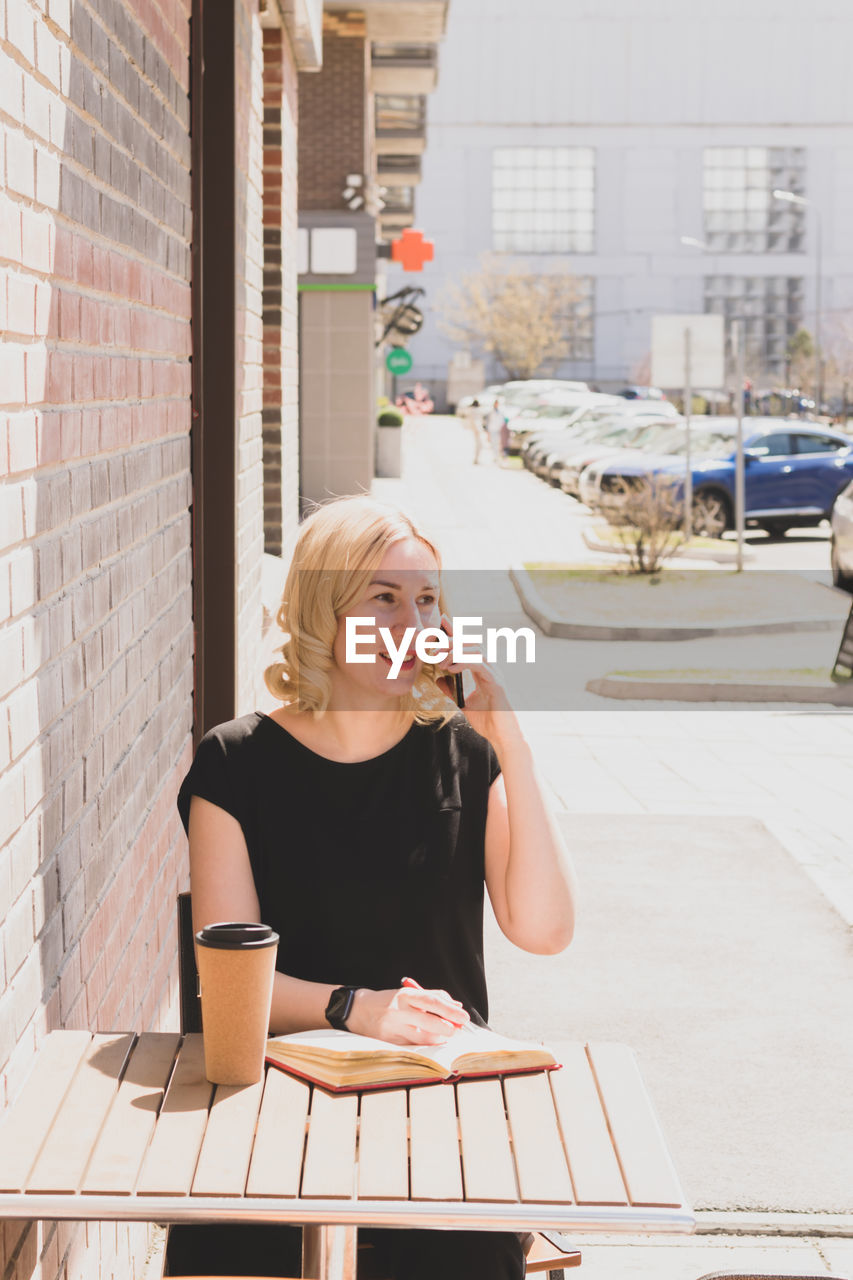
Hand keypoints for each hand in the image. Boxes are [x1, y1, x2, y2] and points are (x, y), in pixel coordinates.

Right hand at [345, 985, 469, 1045]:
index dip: (450, 1010)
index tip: (463, 1016)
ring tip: (447, 1035)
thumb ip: (432, 997)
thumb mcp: (407, 993)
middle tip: (458, 1029)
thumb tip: (456, 1006)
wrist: (357, 1010)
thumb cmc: (388, 1001)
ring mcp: (393, 1029)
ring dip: (439, 1038)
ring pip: (422, 1038)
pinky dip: (425, 1044)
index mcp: (404, 996)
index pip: (431, 1002)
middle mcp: (398, 1012)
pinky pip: (413, 1045)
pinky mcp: (389, 1043)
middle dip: (448, 1027)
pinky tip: (432, 1042)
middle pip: (429, 1022)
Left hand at [436, 619, 523, 752]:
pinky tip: (451, 668)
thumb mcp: (463, 703)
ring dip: (455, 651)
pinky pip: (479, 665)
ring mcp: (495, 674)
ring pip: (476, 650)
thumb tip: (438, 679)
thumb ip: (451, 690)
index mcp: (484, 670)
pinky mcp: (496, 683)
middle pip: (472, 642)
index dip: (456, 631)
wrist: (501, 737)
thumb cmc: (487, 721)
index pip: (469, 645)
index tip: (442, 620)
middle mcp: (491, 668)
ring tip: (440, 659)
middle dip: (453, 637)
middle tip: (435, 641)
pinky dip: (464, 662)